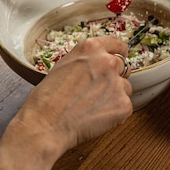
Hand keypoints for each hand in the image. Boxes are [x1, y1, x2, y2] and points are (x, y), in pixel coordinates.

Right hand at [12, 36, 132, 152]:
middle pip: (123, 67)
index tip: (119, 57)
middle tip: (97, 90)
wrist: (45, 125)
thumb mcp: (64, 65)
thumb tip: (99, 63)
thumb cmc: (47, 99)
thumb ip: (87, 61)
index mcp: (91, 48)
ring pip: (125, 87)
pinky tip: (95, 117)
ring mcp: (117, 83)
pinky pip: (125, 106)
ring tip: (91, 106)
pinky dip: (114, 112)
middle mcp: (107, 62)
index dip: (118, 53)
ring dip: (114, 95)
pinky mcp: (123, 104)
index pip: (118, 44)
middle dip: (114, 77)